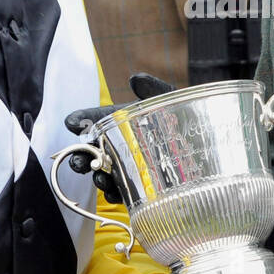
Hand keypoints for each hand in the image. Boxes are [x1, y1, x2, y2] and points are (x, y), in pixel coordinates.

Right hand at [63, 73, 173, 202]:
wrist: (202, 137)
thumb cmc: (179, 114)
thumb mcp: (166, 99)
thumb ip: (152, 88)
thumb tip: (136, 79)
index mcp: (116, 120)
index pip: (92, 119)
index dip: (79, 119)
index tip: (71, 122)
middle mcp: (116, 143)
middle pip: (90, 151)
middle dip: (80, 157)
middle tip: (78, 162)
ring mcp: (125, 165)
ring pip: (103, 173)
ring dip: (97, 177)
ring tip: (100, 178)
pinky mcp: (138, 184)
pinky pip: (121, 192)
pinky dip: (116, 194)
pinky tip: (116, 194)